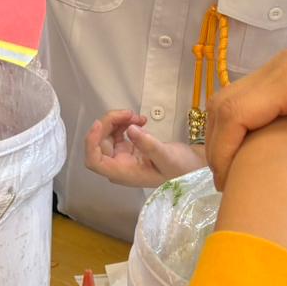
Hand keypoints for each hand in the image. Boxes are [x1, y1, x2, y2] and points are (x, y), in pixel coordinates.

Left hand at [84, 111, 203, 187]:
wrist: (194, 168)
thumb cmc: (182, 168)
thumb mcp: (167, 156)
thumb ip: (148, 145)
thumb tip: (129, 129)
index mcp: (123, 173)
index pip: (94, 161)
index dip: (91, 142)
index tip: (99, 124)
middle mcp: (119, 166)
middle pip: (100, 143)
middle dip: (110, 124)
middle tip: (129, 112)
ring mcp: (123, 157)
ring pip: (108, 135)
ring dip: (118, 121)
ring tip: (137, 116)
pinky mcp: (130, 149)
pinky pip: (118, 133)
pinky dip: (125, 124)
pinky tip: (141, 120)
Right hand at [210, 20, 286, 228]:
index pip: (235, 114)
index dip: (223, 152)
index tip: (228, 186)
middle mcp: (279, 66)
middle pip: (224, 102)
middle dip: (217, 144)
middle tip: (228, 183)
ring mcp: (285, 63)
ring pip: (235, 95)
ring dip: (228, 130)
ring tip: (239, 169)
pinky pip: (253, 93)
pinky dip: (244, 120)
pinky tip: (260, 147)